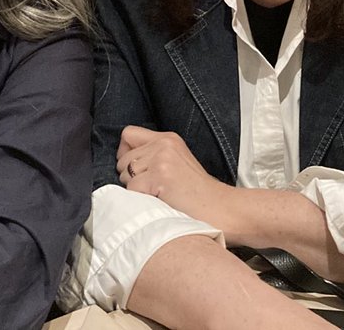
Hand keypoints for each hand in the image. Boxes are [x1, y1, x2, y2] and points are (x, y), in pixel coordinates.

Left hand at [117, 125, 235, 227]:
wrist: (222, 209)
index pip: (127, 134)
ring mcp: (162, 159)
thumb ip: (153, 155)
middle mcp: (164, 144)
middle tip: (153, 188)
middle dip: (130, 177)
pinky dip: (141, 201)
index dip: (125, 153)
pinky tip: (160, 202)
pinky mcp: (160, 176)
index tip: (137, 169)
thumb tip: (121, 162)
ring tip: (159, 195)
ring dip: (135, 190)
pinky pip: (132, 190)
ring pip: (124, 176)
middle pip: (122, 159)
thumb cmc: (197, 194)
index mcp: (168, 138)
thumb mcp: (177, 163)